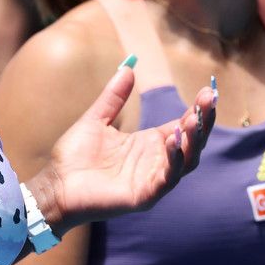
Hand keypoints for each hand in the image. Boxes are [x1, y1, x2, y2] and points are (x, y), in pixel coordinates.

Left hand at [26, 58, 215, 234]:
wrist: (55, 184)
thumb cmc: (74, 157)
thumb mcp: (96, 119)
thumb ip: (114, 97)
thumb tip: (128, 68)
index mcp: (148, 144)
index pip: (181, 126)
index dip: (195, 111)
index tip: (206, 91)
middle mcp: (155, 162)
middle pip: (190, 143)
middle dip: (202, 121)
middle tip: (209, 99)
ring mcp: (151, 180)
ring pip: (185, 162)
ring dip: (191, 140)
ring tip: (192, 119)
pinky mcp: (144, 196)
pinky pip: (166, 179)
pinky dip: (173, 161)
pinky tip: (172, 141)